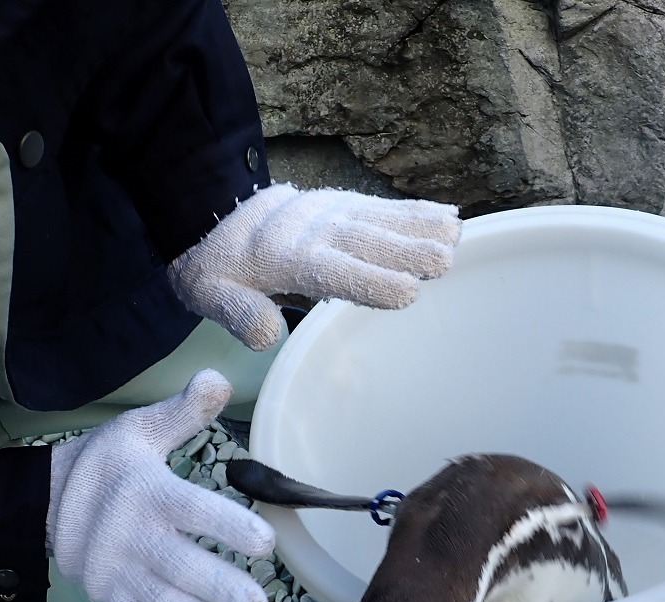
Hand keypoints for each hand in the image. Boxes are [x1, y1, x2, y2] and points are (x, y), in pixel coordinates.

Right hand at [46, 370, 273, 601]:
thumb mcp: (139, 430)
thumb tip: (218, 376)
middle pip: (182, 570)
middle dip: (222, 592)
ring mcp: (120, 575)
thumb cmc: (107, 464)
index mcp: (151, 494)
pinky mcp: (109, 600)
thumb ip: (182, 412)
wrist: (42, 502)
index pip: (194, 511)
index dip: (229, 528)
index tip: (265, 544)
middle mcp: (137, 539)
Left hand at [168, 184, 460, 349]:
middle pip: (363, 241)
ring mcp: (330, 213)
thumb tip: (267, 334)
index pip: (329, 270)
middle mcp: (312, 230)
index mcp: (282, 258)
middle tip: (445, 260)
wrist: (208, 211)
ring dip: (419, 226)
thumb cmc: (217, 267)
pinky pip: (380, 205)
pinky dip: (414, 210)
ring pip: (377, 218)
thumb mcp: (208, 295)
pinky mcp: (342, 204)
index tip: (407, 292)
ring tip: (456, 235)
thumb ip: (237, 312)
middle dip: (404, 250)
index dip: (368, 280)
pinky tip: (448, 217)